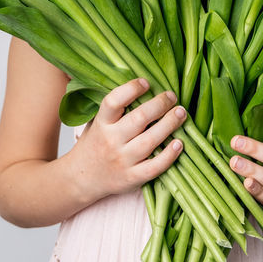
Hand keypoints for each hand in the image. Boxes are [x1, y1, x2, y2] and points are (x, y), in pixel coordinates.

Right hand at [70, 78, 186, 202]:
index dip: (131, 89)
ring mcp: (122, 160)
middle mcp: (111, 141)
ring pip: (150, 140)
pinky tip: (179, 143)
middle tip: (172, 96)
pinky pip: (154, 167)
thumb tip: (144, 85)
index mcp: (101, 124)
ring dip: (169, 124)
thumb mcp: (97, 123)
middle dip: (160, 104)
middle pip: (139, 119)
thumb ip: (115, 109)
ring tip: (181, 113)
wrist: (81, 179)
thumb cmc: (94, 146)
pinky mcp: (132, 178)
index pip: (113, 102)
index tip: (146, 82)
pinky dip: (169, 155)